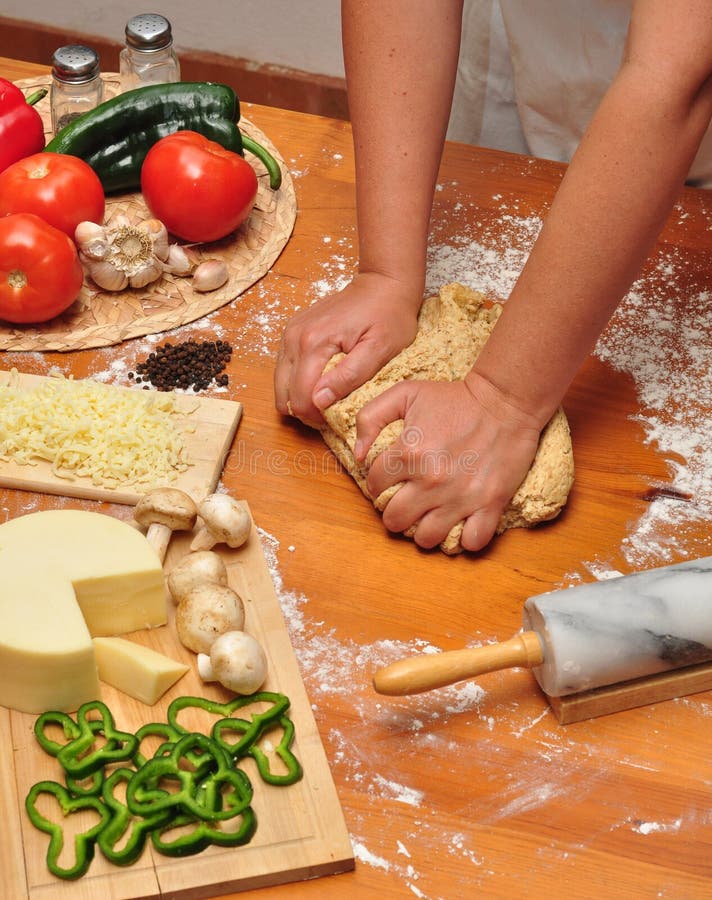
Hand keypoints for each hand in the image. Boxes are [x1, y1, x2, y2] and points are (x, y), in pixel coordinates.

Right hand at [274, 272, 420, 425]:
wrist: (383, 284)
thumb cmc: (388, 316)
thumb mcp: (380, 349)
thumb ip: (349, 376)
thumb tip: (320, 400)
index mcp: (314, 343)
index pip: (300, 398)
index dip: (316, 416)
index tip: (338, 416)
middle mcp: (294, 338)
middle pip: (283, 395)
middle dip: (305, 410)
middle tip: (332, 410)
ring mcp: (290, 333)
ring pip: (280, 384)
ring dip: (299, 396)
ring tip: (327, 395)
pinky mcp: (292, 332)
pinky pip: (285, 368)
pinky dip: (298, 381)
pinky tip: (321, 379)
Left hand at [353, 371, 543, 551]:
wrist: (504, 401)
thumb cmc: (453, 398)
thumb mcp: (405, 394)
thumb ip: (371, 418)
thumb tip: (357, 454)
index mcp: (408, 454)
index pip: (374, 485)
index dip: (377, 482)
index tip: (388, 479)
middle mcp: (431, 480)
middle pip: (394, 520)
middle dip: (394, 512)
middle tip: (404, 502)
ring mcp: (461, 496)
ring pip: (427, 538)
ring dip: (423, 529)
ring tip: (428, 516)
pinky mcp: (490, 504)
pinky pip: (471, 541)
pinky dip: (464, 538)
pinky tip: (460, 524)